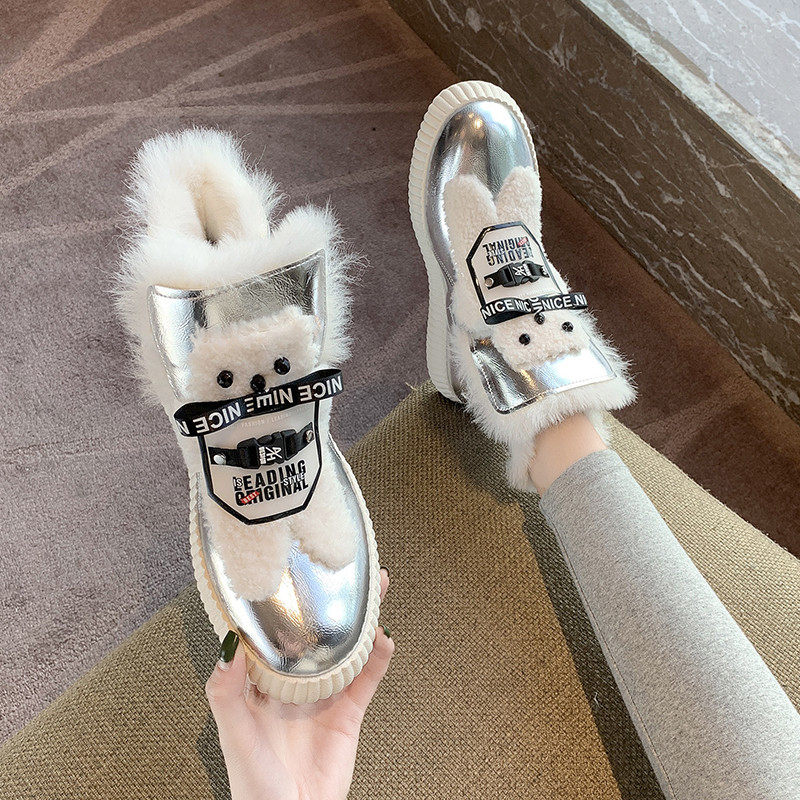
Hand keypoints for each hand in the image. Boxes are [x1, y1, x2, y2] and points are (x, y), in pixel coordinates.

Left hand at [206, 569, 393, 799]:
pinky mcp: (347, 714)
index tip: (290, 570)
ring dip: (361, 620)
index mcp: (261, 682)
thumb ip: (226, 694)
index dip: (281, 601)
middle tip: (345, 569)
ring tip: (374, 589)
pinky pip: (366, 680)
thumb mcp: (234, 737)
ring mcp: (323, 696)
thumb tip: (227, 645)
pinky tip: (384, 639)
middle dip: (329, 601)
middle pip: (315, 631)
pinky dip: (377, 659)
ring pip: (345, 648)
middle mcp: (293, 683)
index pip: (270, 631)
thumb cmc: (253, 787)